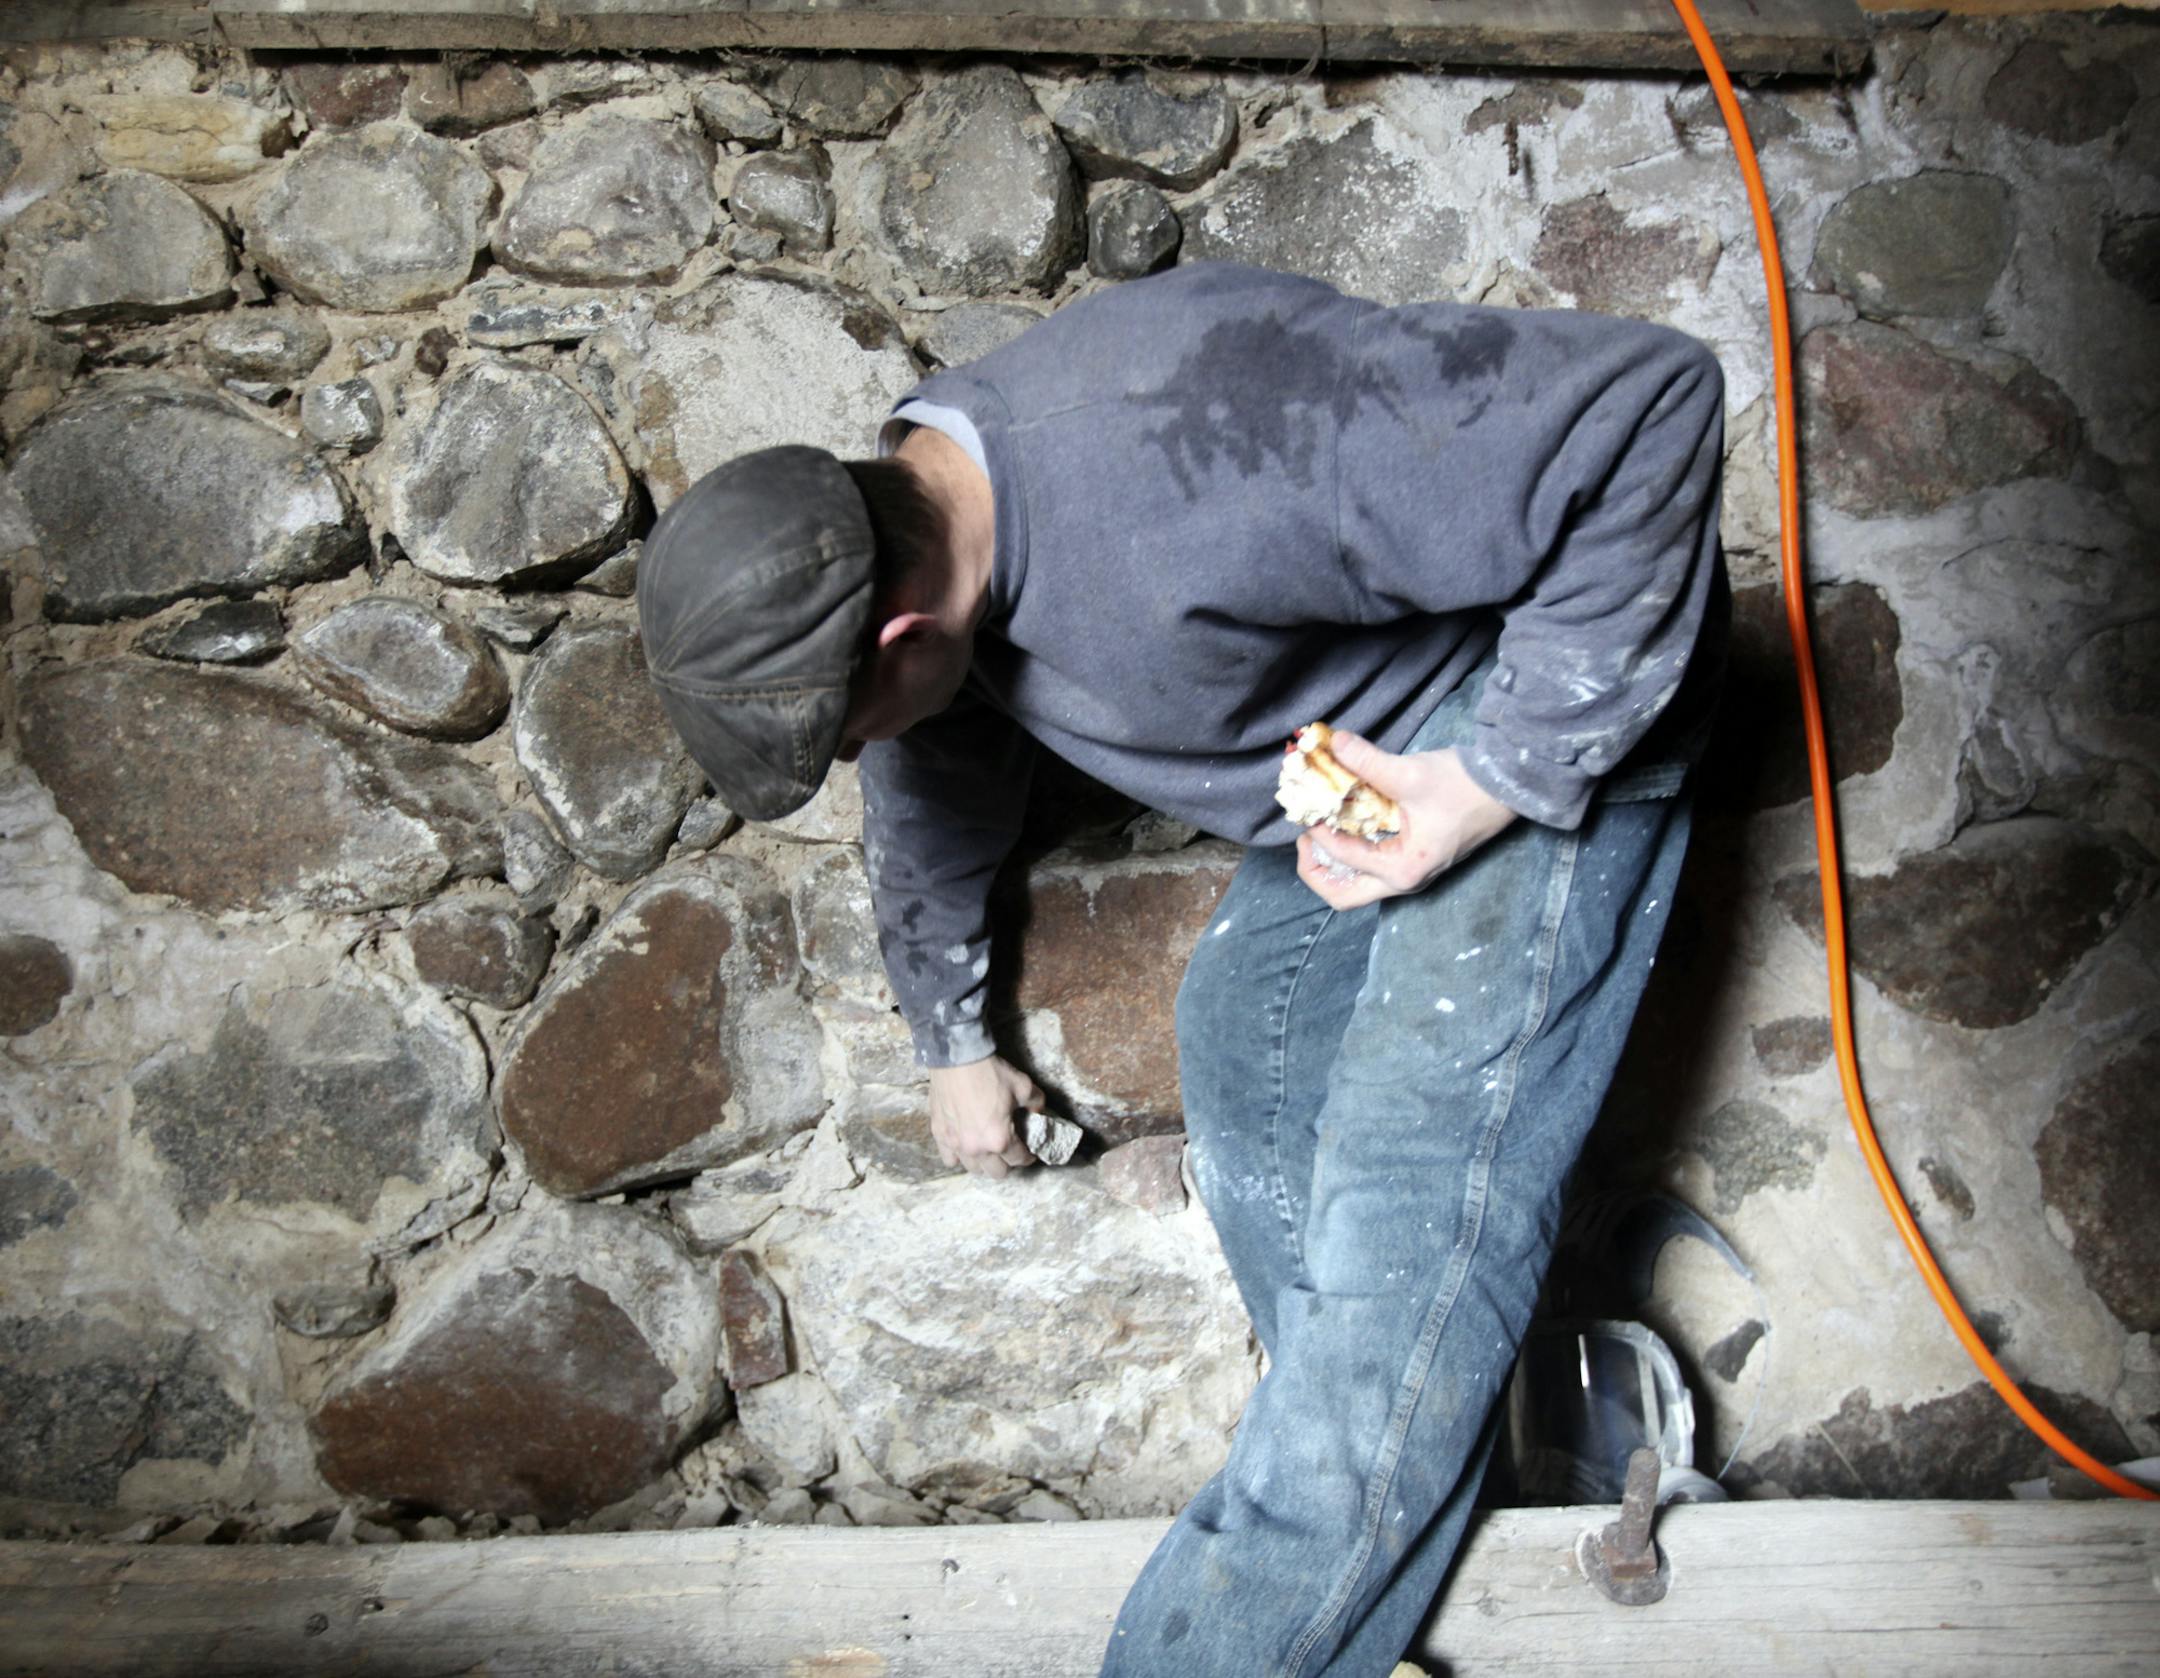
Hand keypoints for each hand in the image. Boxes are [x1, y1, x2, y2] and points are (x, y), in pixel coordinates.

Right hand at [927, 1055, 1043, 1179]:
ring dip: (984, 1163)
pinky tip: (965, 1147)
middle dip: (1008, 1163)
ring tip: (988, 1151)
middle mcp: (977, 1148)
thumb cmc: (990, 1073)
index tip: (1030, 1151)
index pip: (1019, 1159)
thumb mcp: (1023, 1086)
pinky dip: (959, 1157)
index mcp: (1000, 1139)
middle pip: (997, 1172)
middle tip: (1010, 1150)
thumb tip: (1037, 1113)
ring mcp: (955, 1144)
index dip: (1028, 1156)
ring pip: (973, 1169)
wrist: (957, 1058)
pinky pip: (950, 1159)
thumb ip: (1036, 1103)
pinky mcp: (939, 1135)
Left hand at [1294, 736, 1518, 909]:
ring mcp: (1410, 876)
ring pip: (1355, 888)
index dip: (1317, 830)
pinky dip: (1349, 858)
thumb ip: (1367, 761)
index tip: (1306, 805)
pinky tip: (1344, 830)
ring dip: (1331, 867)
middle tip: (1304, 837)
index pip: (1343, 857)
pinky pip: (1369, 873)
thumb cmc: (1463, 785)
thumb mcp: (1410, 773)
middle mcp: (1404, 882)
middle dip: (1315, 869)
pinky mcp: (1414, 863)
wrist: (1505, 787)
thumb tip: (1332, 743)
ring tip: (1318, 833)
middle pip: (1342, 895)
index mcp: (1403, 869)